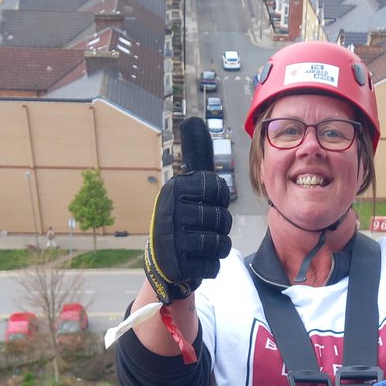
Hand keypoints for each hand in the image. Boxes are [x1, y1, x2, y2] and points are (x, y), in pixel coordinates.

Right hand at [144, 117, 232, 303]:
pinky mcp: (178, 265)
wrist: (163, 261)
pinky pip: (213, 265)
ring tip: (203, 245)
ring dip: (217, 247)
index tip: (207, 205)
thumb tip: (194, 120)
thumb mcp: (187, 185)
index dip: (220, 201)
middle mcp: (171, 211)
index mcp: (175, 188)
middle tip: (205, 229)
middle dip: (220, 227)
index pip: (219, 190)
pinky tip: (197, 261)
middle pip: (222, 219)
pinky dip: (210, 266)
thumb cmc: (182, 218)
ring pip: (220, 243)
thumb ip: (196, 155)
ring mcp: (173, 240)